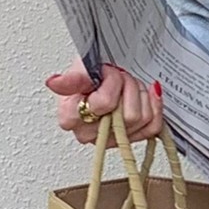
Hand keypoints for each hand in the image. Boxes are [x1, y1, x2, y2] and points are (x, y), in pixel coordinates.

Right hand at [45, 59, 163, 145]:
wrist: (106, 74)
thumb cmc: (91, 72)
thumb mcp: (80, 69)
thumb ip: (71, 78)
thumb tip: (53, 82)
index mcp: (70, 117)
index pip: (104, 103)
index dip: (112, 82)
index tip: (107, 71)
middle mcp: (88, 133)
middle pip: (127, 115)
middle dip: (129, 87)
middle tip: (121, 76)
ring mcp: (110, 139)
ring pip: (141, 119)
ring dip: (140, 94)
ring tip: (129, 84)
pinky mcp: (130, 139)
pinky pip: (152, 127)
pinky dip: (154, 106)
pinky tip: (148, 94)